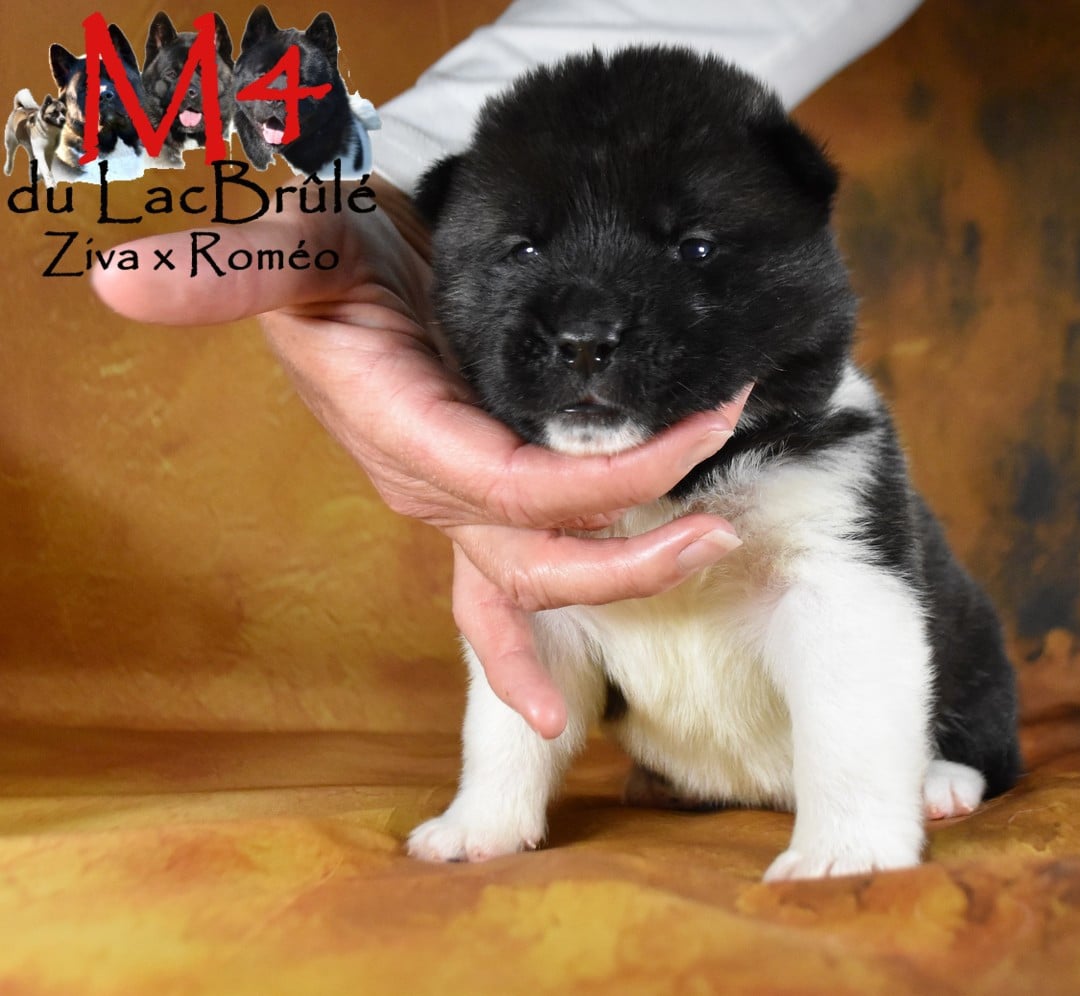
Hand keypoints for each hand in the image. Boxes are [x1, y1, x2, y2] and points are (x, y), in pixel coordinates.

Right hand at [91, 176, 746, 738]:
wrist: (334, 266)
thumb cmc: (320, 255)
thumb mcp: (286, 249)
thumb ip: (233, 269)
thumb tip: (129, 283)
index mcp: (402, 438)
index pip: (519, 489)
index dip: (614, 477)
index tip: (704, 427)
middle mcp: (429, 487)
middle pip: (539, 557)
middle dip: (635, 560)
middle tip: (721, 533)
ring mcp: (450, 499)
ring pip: (537, 574)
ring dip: (627, 575)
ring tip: (713, 546)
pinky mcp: (470, 490)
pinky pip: (509, 579)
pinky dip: (540, 633)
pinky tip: (575, 680)